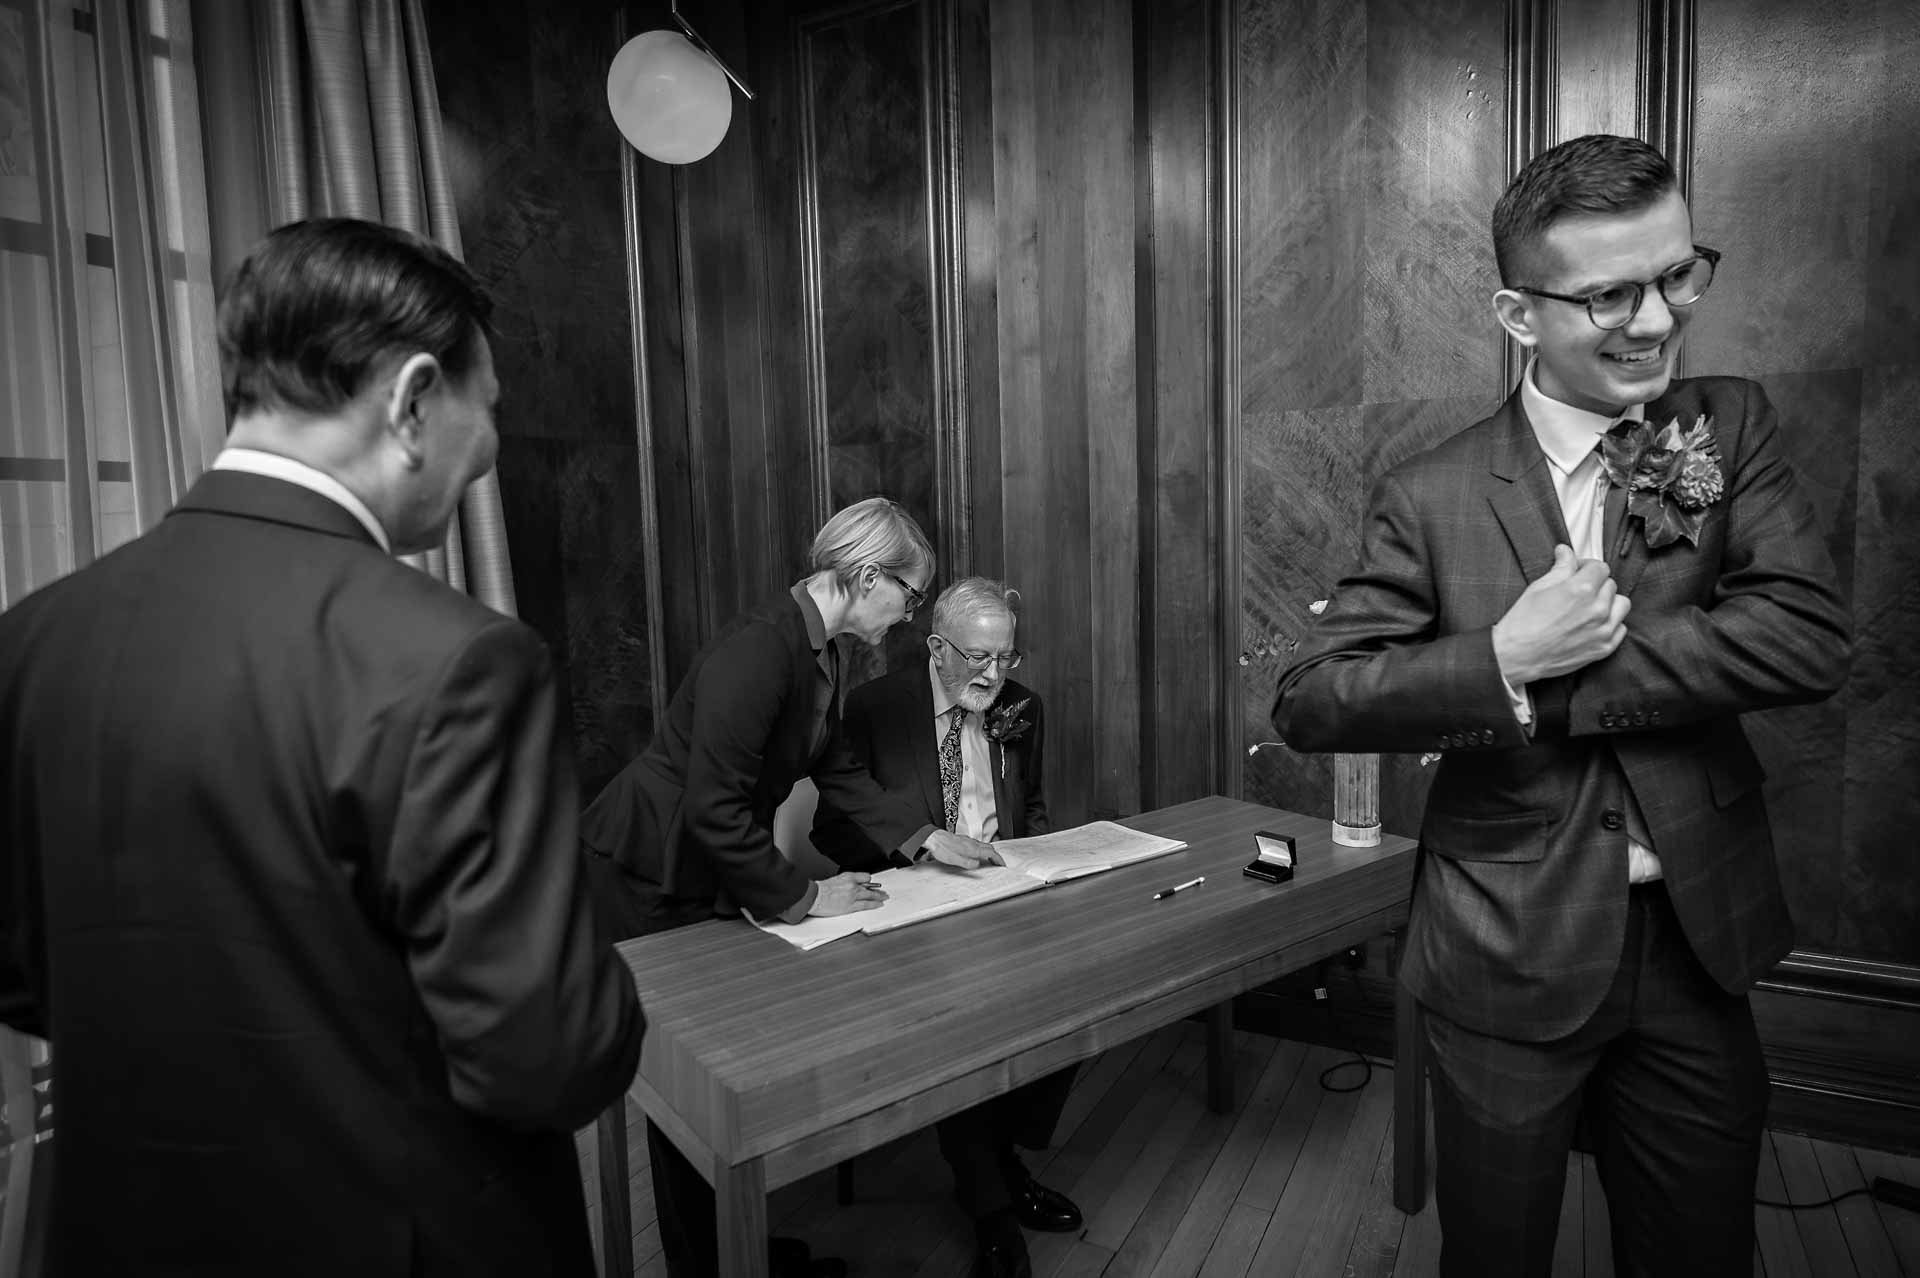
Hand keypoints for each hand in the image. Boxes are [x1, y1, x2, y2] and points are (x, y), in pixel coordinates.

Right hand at [807, 872, 888, 915]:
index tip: (871, 883)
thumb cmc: (819, 890)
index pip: (865, 877)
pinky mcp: (851, 906)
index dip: (869, 881)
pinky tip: (878, 905)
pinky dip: (874, 904)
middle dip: (877, 890)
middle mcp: (852, 885)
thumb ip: (844, 883)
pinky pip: (866, 905)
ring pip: (870, 895)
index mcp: (848, 876)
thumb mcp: (834, 880)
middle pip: (869, 887)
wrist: (813, 897)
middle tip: (883, 892)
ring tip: (884, 898)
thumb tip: (849, 887)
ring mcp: (853, 896)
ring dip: (879, 897)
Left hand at [920, 830, 1003, 868]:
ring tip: (990, 860)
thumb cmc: (942, 848)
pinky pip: (978, 844)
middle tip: (998, 864)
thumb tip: (977, 865)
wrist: (934, 838)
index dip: (998, 859)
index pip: (991, 853)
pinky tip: (977, 854)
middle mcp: (972, 843)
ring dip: (990, 853)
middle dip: (996, 856)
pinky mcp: (964, 840)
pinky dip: (983, 850)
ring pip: (984, 845)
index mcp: (972, 848)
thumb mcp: (954, 859)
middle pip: (990, 848)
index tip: (1002, 865)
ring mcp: (968, 840)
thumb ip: (967, 863)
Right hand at [1492, 543, 1630, 684]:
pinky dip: (1610, 624)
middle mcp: (1597, 608)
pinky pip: (1620, 628)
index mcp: (1581, 589)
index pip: (1600, 567)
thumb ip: (1561, 567)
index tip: (1578, 572)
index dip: (1587, 567)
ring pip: (1621, 604)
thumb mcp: (1539, 587)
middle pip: (1610, 584)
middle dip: (1595, 584)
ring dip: (1609, 602)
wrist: (1516, 655)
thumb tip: (1566, 552)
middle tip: (1578, 591)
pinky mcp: (1604, 648)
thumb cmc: (1523, 622)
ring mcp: (1603, 630)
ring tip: (1590, 608)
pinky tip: (1592, 625)